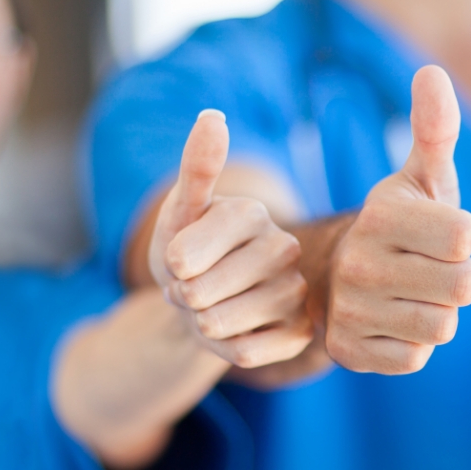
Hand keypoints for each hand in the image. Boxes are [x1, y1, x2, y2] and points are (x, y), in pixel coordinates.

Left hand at [149, 110, 312, 367]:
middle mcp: (284, 248)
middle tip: (196, 287)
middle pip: (201, 293)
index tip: (181, 259)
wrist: (205, 303)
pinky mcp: (301, 333)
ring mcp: (297, 292)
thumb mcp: (179, 213)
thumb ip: (195, 168)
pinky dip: (225, 350)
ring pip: (220, 324)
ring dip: (202, 325)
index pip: (185, 255)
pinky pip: (244, 354)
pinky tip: (235, 332)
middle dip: (184, 298)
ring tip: (212, 308)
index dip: (169, 267)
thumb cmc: (187, 253)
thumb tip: (213, 115)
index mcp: (252, 213)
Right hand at [326, 65, 470, 373]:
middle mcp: (358, 261)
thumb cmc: (402, 224)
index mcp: (381, 214)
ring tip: (412, 295)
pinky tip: (393, 322)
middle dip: (456, 279)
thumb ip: (435, 128)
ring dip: (438, 313)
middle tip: (428, 268)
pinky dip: (413, 344)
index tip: (436, 233)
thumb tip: (432, 71)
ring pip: (442, 325)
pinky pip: (416, 358)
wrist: (338, 277)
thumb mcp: (421, 177)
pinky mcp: (348, 351)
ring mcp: (350, 309)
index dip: (462, 238)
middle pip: (462, 285)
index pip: (466, 236)